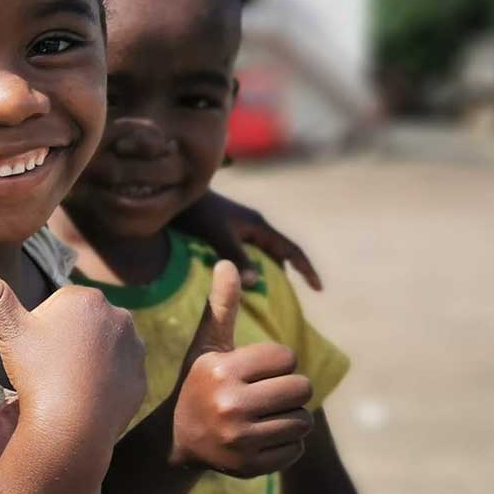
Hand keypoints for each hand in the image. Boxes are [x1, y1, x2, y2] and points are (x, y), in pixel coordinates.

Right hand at [0, 261, 145, 456]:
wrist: (71, 426)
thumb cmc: (37, 372)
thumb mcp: (9, 330)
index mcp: (87, 298)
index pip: (60, 305)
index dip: (42, 328)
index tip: (37, 350)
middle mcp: (119, 316)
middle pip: (85, 324)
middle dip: (69, 339)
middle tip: (49, 367)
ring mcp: (135, 349)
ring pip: (104, 347)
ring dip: (89, 359)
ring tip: (67, 383)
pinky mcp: (142, 378)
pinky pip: (120, 374)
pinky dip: (105, 382)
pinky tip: (86, 397)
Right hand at [170, 260, 310, 475]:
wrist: (177, 439)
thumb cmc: (201, 383)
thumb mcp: (208, 347)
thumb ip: (222, 306)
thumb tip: (227, 261)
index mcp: (220, 370)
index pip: (287, 358)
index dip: (276, 364)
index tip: (253, 373)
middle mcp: (228, 404)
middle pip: (302, 389)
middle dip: (289, 392)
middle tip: (265, 397)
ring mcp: (238, 438)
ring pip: (303, 421)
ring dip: (290, 419)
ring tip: (262, 418)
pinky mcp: (249, 466)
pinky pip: (296, 449)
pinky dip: (286, 445)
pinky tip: (260, 440)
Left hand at [173, 188, 322, 290]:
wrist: (174, 192)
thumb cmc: (196, 212)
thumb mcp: (217, 235)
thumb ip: (236, 256)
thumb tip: (257, 282)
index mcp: (258, 226)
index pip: (291, 250)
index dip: (306, 269)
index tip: (319, 289)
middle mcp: (252, 227)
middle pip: (278, 255)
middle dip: (286, 275)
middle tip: (287, 301)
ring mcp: (239, 229)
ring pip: (261, 255)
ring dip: (265, 273)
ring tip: (265, 297)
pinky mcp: (224, 232)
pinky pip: (245, 255)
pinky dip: (248, 269)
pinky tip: (238, 283)